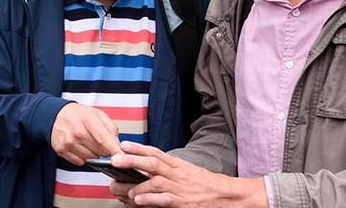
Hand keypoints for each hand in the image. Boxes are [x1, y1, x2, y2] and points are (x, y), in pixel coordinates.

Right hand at [50, 103, 120, 165]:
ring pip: (91, 158)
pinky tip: (81, 146)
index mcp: (87, 119)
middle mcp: (76, 131)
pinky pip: (80, 162)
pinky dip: (83, 157)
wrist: (57, 115)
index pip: (103, 138)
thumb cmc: (79, 114)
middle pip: (99, 150)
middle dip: (104, 148)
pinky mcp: (62, 150)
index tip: (122, 156)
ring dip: (94, 153)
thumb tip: (117, 144)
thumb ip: (110, 127)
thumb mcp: (97, 114)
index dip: (114, 149)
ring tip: (89, 142)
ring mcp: (68, 142)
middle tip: (100, 141)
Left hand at [108, 141, 267, 207]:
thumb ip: (170, 170)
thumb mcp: (189, 172)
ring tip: (125, 190)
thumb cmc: (209, 185)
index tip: (123, 145)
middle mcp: (179, 174)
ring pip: (155, 181)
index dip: (138, 148)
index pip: (156, 152)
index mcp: (179, 165)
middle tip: (114, 161)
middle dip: (131, 161)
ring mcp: (181, 188)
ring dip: (137, 185)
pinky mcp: (185, 203)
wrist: (231, 196)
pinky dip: (150, 199)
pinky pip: (165, 199)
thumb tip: (150, 169)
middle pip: (152, 163)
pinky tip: (139, 200)